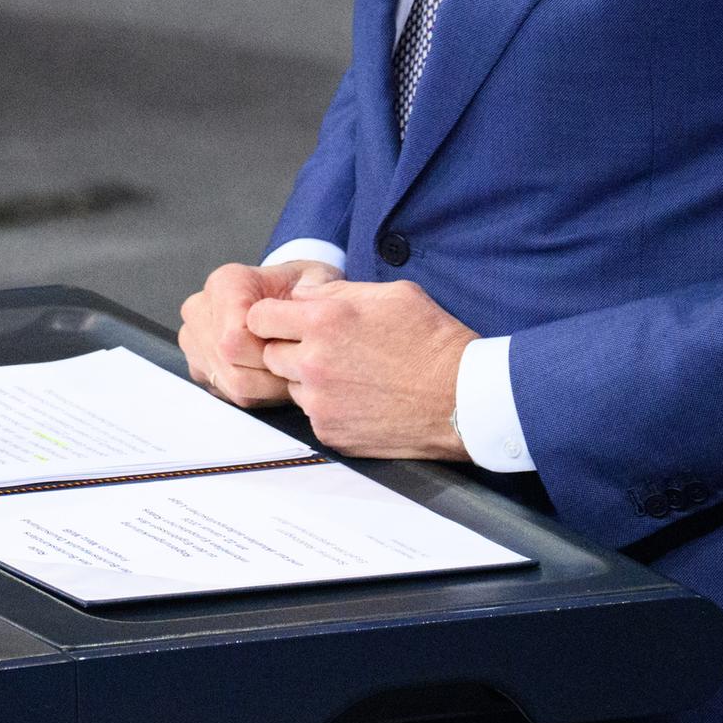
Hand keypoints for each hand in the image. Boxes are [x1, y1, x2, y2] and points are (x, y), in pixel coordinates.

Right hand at [179, 259, 340, 407]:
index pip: (235, 338)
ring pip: (229, 383)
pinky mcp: (197, 362)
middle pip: (230, 362)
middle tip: (298, 367)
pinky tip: (271, 377)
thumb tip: (310, 302)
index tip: (295, 349)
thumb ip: (318, 290)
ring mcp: (194, 337)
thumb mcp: (317, 281)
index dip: (270, 353)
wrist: (285, 297)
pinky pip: (227, 393)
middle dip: (270, 372)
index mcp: (226, 283)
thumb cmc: (300, 290)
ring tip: (287, 372)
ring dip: (265, 387)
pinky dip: (256, 393)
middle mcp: (201, 307)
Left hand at [246, 275, 474, 458]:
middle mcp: (314, 362)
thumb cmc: (432, 340)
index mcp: (323, 321)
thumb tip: (302, 293)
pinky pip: (312, 414)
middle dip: (288, 348)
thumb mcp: (389, 293)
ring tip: (350, 374)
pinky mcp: (331, 432)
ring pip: (291, 385)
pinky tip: (359, 397)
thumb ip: (335, 290)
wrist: (463, 397)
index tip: (284, 321)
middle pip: (270, 354)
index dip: (271, 318)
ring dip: (308, 379)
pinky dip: (328, 406)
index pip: (259, 317)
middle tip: (323, 348)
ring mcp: (320, 402)